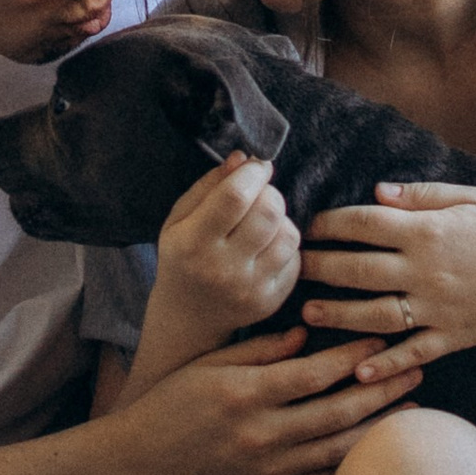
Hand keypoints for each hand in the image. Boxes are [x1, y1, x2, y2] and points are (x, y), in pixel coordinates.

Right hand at [102, 326, 409, 474]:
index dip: (353, 355)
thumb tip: (308, 332)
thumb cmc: (173, 404)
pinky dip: (354, 466)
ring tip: (414, 409)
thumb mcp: (210, 364)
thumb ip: (260, 349)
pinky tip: (378, 450)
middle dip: (382, 388)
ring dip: (380, 428)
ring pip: (339, 449)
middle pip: (338, 410)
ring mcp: (268, 470)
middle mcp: (262, 434)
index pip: (315, 373)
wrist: (142, 465)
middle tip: (417, 369)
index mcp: (245, 394)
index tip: (381, 340)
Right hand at [151, 150, 300, 341]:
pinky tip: (266, 246)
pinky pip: (295, 258)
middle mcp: (222, 270)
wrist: (187, 316)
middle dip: (268, 192)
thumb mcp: (179, 218)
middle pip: (269, 211)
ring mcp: (250, 289)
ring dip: (280, 218)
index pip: (235, 197)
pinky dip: (284, 244)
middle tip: (258, 193)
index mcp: (192, 243)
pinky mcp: (271, 301)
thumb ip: (209, 185)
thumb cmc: (182, 257)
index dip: (253, 172)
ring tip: (262, 221)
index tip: (256, 164)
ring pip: (289, 234)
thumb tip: (243, 159)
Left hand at [299, 181, 475, 381]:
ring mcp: (440, 307)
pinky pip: (414, 352)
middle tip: (291, 268)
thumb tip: (376, 193)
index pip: (365, 223)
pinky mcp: (455, 336)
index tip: (310, 225)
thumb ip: (422, 195)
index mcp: (429, 231)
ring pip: (376, 314)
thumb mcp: (473, 196)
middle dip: (320, 267)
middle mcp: (428, 270)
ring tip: (308, 314)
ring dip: (338, 315)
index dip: (331, 223)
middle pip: (359, 269)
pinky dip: (386, 364)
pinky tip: (358, 370)